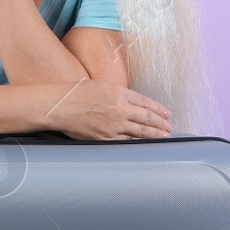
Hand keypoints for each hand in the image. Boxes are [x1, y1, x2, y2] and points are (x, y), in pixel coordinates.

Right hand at [41, 80, 171, 140]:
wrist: (59, 107)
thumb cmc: (75, 94)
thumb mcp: (100, 85)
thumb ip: (117, 94)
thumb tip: (129, 102)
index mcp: (119, 93)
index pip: (144, 102)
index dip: (157, 109)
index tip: (166, 114)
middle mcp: (120, 109)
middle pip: (146, 118)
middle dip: (160, 124)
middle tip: (169, 128)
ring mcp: (114, 125)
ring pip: (139, 131)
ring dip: (154, 135)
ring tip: (164, 137)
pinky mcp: (106, 138)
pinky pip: (125, 141)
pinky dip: (136, 142)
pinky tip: (143, 144)